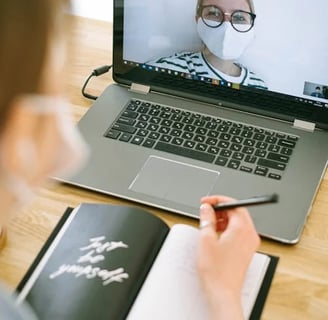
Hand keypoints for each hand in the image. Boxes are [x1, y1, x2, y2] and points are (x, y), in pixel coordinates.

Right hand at [196, 195, 259, 319]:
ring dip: (224, 218)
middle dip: (221, 209)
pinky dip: (228, 228)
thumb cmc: (216, 271)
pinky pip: (239, 232)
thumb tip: (207, 208)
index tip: (207, 202)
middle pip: (238, 212)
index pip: (234, 204)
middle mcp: (250, 234)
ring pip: (238, 222)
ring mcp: (250, 243)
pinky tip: (216, 234)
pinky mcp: (246, 250)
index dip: (218, 200)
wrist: (223, 293)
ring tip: (209, 223)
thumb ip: (207, 219)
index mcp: (242, 229)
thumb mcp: (206, 239)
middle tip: (207, 211)